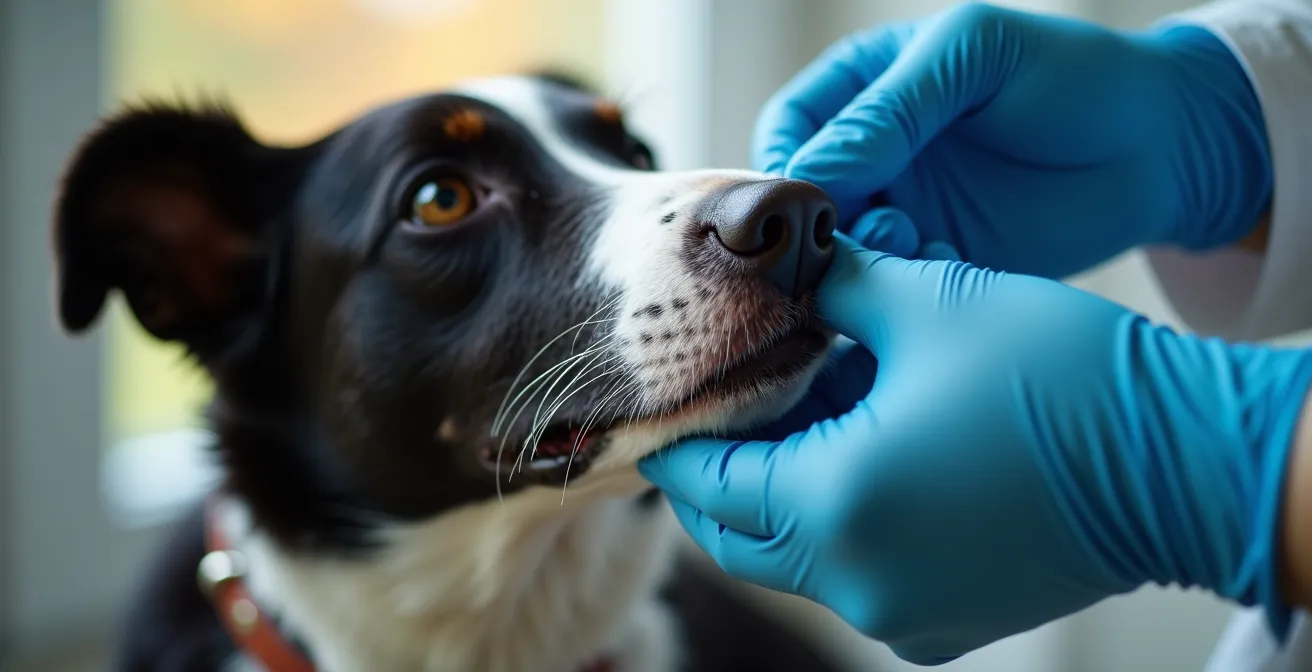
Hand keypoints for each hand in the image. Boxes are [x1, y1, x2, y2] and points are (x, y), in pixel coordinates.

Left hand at [638, 237, 1311, 663]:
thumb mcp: (930, 302)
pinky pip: (853, 577)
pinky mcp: (943, 624)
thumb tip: (794, 272)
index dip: (677, 438)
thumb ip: (836, 286)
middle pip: (738, 535)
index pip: (708, 482)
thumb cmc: (1060, 376)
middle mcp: (856, 581)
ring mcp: (900, 615)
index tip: (659, 405)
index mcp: (834, 505)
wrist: (1186, 463)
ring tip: (789, 423)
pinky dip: (833, 525)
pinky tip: (854, 459)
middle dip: (715, 477)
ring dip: (776, 498)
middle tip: (714, 414)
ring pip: (794, 558)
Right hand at [753, 3, 1272, 278]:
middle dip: (819, 223)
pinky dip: (901, 287)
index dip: (785, 165)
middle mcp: (875, 157)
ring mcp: (904, 213)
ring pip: (840, 252)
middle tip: (859, 231)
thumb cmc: (1074, 76)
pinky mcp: (937, 265)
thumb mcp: (972, 58)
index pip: (790, 130)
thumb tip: (807, 176)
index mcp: (867, 89)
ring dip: (859, 258)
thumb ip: (888, 111)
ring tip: (910, 242)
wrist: (1165, 147)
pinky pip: (890, 288)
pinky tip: (944, 265)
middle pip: (805, 203)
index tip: (808, 196)